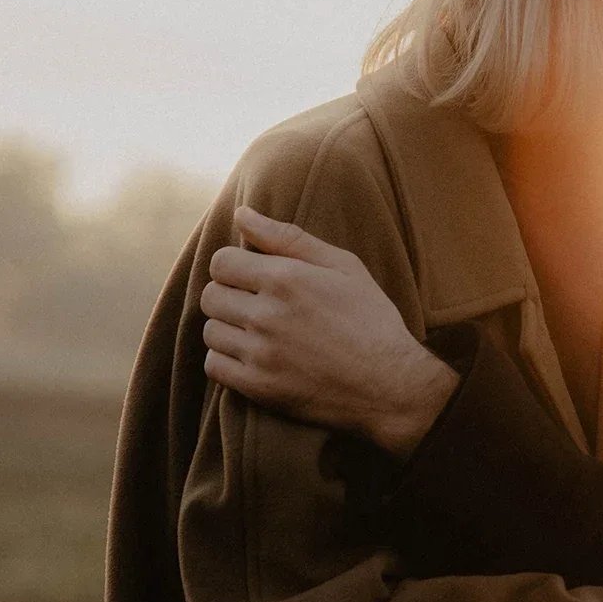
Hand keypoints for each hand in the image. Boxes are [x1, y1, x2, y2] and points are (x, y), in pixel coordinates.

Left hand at [201, 206, 457, 452]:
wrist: (391, 386)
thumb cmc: (372, 320)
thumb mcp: (344, 267)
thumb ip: (288, 237)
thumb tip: (241, 213)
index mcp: (286, 279)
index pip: (221, 262)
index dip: (234, 267)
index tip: (253, 278)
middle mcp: (267, 315)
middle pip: (211, 296)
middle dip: (229, 296)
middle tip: (257, 306)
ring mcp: (261, 354)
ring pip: (211, 332)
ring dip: (229, 329)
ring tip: (258, 333)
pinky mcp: (259, 387)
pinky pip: (214, 367)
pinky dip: (226, 360)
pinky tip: (253, 357)